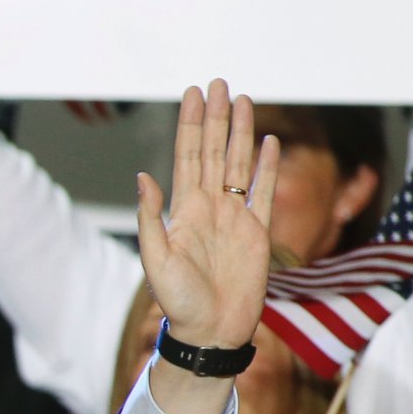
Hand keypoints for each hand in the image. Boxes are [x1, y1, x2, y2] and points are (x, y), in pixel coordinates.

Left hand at [135, 80, 276, 351]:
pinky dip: (268, 167)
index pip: (187, 156)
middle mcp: (210, 207)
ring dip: (241, 132)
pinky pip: (265, 193)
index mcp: (183, 210)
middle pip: (215, 151)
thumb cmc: (178, 301)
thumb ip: (151, 218)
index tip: (192, 94)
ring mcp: (235, 217)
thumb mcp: (155, 258)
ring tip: (242, 100)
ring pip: (240, 164)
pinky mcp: (259, 233)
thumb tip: (143, 176)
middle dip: (215, 118)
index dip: (190, 125)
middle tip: (218, 82)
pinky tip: (269, 142)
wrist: (210, 330)